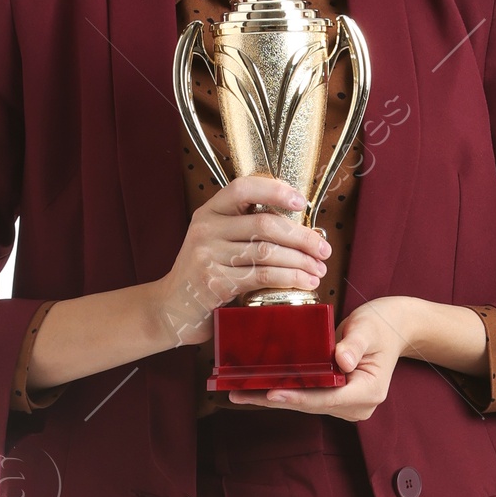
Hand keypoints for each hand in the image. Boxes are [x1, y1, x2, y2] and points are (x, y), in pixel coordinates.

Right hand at [151, 176, 328, 349]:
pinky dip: (289, 278)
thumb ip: (244, 228)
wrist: (172, 308)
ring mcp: (208, 255)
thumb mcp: (216, 241)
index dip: (275, 190)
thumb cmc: (203, 274)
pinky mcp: (215, 282)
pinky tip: (304, 282)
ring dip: (300, 261)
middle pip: (265, 223)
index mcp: (209, 211)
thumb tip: (297, 226)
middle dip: (302, 236)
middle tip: (323, 249)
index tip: (301, 201)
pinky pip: (262, 275)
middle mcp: (206, 229)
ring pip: (267, 251)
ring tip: (318, 269)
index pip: (244, 188)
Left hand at [233, 297, 414, 421]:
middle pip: (311, 405)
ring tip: (239, 393)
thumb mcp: (368, 329)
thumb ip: (355, 344)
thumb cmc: (382, 325)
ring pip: (305, 403)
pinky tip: (256, 388)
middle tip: (239, 395)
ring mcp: (345, 405)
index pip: (328, 398)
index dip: (299, 397)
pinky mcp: (335, 398)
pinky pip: (306, 396)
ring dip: (273, 397)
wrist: (393, 328)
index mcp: (369, 391)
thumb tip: (342, 361)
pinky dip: (283, 391)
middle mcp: (356, 405)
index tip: (273, 392)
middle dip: (275, 400)